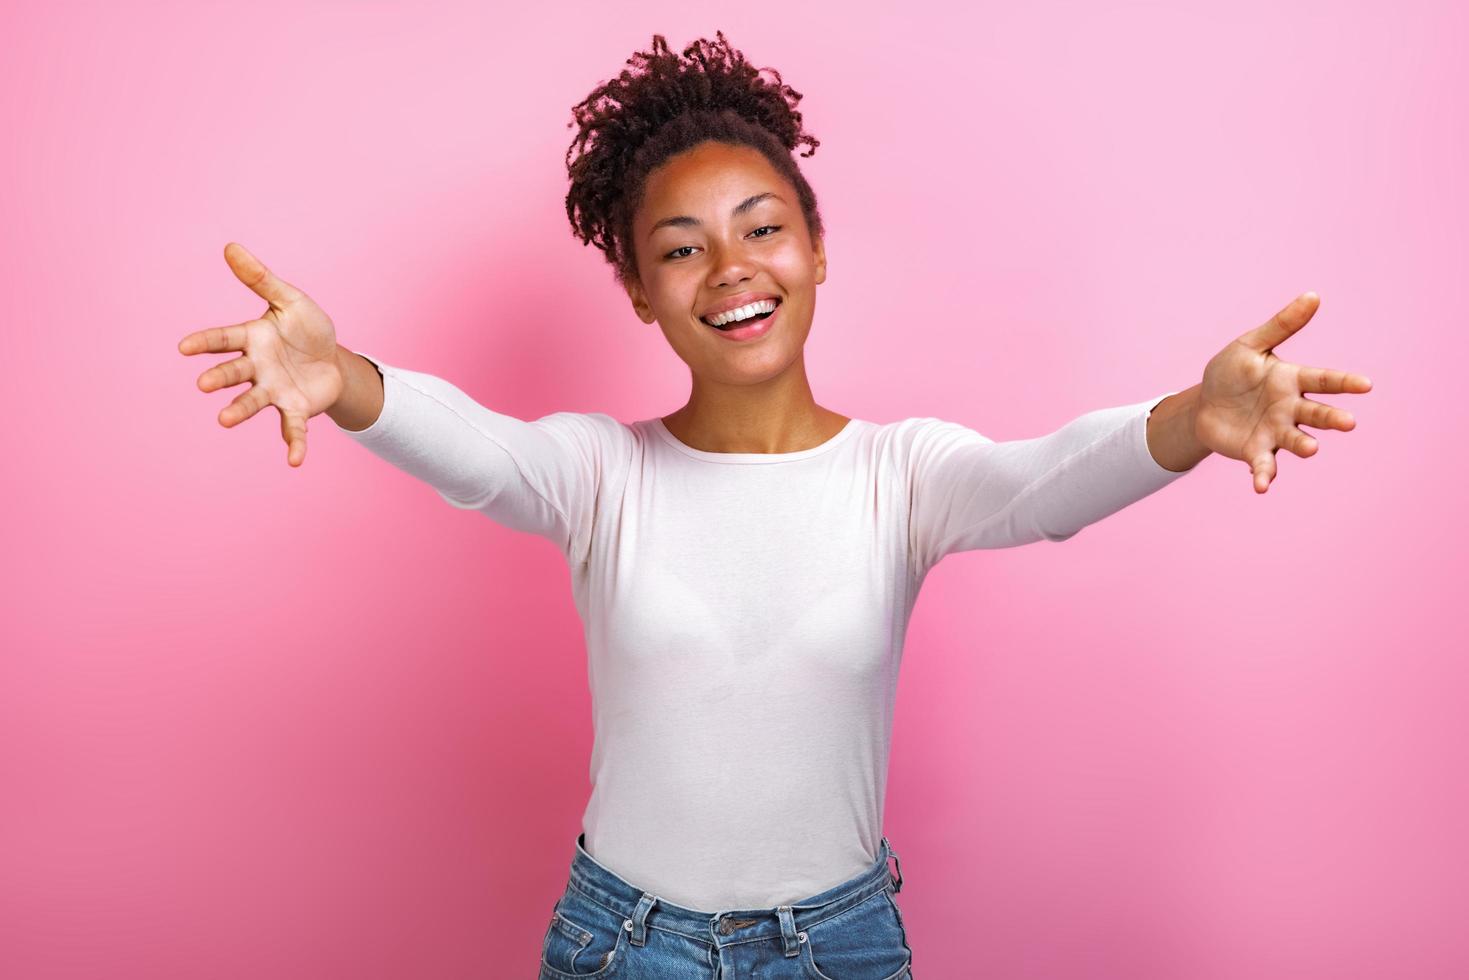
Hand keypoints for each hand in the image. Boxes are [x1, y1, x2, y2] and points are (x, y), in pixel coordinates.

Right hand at [178, 243, 344, 466]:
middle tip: (204, 385)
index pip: (223, 339)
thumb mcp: (290, 300)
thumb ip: (261, 279)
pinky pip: (293, 428)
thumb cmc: (307, 329)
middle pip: (233, 372)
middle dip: (219, 377)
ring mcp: (273, 390)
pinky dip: (294, 444)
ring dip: (239, 410)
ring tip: (223, 420)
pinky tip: (295, 461)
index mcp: (251, 339)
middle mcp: (256, 367)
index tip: (183, 347)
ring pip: (252, 401)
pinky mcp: (295, 409)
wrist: (334, 360)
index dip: (205, 343)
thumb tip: (231, 246)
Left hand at [1195, 291, 1372, 492]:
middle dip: (1331, 419)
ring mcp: (1275, 432)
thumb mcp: (1250, 345)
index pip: (1323, 380)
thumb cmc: (1230, 373)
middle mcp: (1290, 408)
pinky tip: (1261, 486)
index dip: (1344, 383)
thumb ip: (1281, 325)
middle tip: (1348, 423)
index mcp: (1292, 380)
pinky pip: (1264, 465)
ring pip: (1295, 440)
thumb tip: (1313, 296)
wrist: (1203, 405)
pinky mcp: (1256, 451)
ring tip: (1312, 449)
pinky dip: (1264, 476)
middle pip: (1316, 413)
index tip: (1366, 385)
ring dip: (1304, 445)